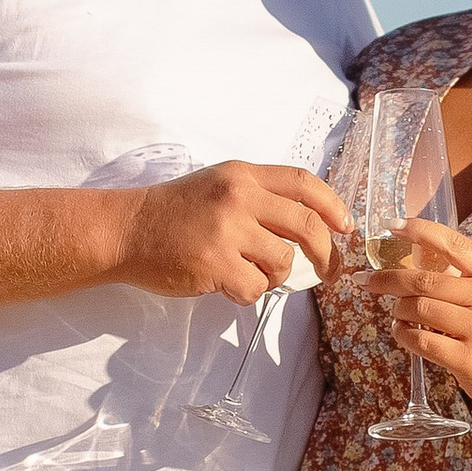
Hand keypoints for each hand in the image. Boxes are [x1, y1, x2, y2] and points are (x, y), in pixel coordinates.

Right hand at [116, 161, 347, 303]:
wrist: (126, 230)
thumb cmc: (172, 213)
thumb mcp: (217, 186)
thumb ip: (257, 197)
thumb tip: (307, 225)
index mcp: (243, 175)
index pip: (304, 183)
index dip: (333, 207)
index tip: (345, 227)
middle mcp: (238, 197)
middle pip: (306, 226)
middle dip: (326, 254)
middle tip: (328, 272)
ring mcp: (226, 230)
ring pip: (283, 262)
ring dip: (273, 277)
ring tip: (248, 273)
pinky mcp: (214, 263)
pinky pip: (255, 288)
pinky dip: (247, 294)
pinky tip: (226, 286)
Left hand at [371, 221, 471, 412]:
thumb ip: (461, 279)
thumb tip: (409, 265)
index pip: (452, 244)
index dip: (418, 231)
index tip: (391, 225)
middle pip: (424, 280)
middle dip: (387, 278)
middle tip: (365, 280)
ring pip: (419, 309)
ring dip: (398, 310)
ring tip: (397, 313)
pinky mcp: (466, 359)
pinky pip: (421, 341)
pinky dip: (403, 335)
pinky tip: (402, 332)